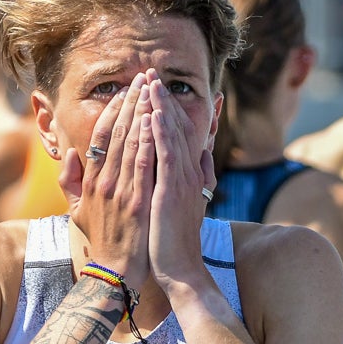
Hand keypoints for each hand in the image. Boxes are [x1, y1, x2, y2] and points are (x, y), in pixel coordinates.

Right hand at [68, 73, 153, 283]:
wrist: (115, 272)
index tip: (125, 91)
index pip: (101, 136)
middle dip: (131, 101)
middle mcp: (103, 181)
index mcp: (91, 181)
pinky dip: (149, 140)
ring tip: (152, 89)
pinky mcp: (138, 202)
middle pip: (117, 132)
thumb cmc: (101, 240)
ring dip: (142, 112)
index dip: (113, 110)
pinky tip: (156, 120)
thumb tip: (70, 155)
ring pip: (131, 142)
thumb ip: (70, 182)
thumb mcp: (77, 211)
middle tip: (143, 77)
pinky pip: (144, 164)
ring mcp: (121, 191)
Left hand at [142, 71, 214, 293]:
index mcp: (187, 175)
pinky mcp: (171, 191)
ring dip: (161, 107)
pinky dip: (161, 132)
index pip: (178, 133)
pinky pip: (166, 155)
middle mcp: (188, 173)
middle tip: (151, 74)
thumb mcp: (181, 205)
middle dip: (163, 99)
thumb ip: (187, 180)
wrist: (180, 270)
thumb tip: (192, 160)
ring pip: (172, 136)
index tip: (157, 88)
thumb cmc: (173, 242)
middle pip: (176, 127)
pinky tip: (153, 113)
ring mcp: (181, 181)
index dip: (168, 108)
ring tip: (150, 83)